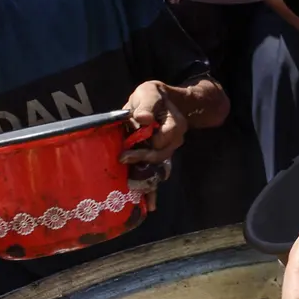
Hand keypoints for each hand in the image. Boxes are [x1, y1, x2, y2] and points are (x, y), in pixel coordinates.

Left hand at [121, 81, 186, 210]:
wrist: (158, 101)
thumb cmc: (152, 95)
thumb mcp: (149, 93)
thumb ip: (147, 105)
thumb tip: (143, 119)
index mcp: (175, 124)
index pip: (165, 137)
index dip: (149, 141)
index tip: (129, 142)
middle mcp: (175, 141)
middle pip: (161, 155)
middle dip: (142, 158)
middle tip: (123, 158)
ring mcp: (167, 151)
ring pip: (160, 168)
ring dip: (148, 181)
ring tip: (138, 197)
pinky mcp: (158, 158)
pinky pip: (156, 174)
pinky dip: (152, 189)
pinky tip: (149, 204)